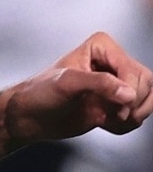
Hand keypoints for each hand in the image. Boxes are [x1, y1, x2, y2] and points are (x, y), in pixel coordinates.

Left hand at [7, 33, 152, 141]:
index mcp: (103, 47)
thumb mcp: (67, 83)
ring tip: (112, 121)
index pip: (132, 70)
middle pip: (146, 83)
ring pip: (147, 98)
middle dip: (133, 105)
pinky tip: (106, 124)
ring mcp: (116, 83)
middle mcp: (113, 62)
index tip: (117, 109)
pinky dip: (127, 124)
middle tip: (115, 115)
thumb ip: (99, 84)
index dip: (129, 91)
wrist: (31, 116)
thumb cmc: (41, 93)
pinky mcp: (115, 102)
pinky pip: (137, 113)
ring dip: (134, 115)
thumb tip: (128, 94)